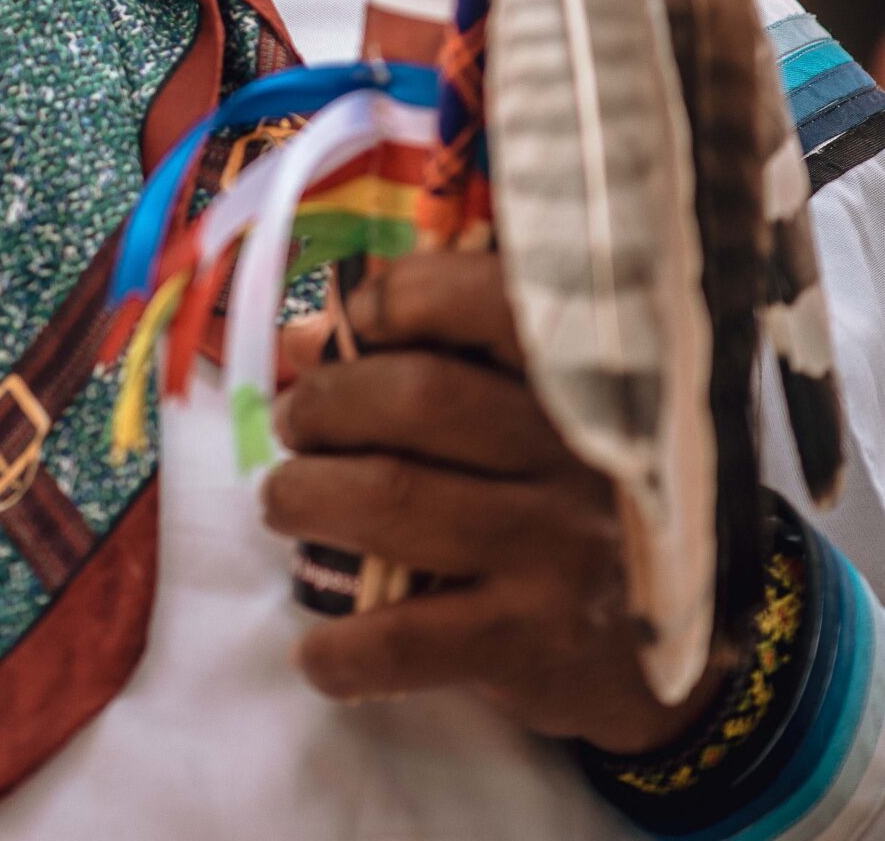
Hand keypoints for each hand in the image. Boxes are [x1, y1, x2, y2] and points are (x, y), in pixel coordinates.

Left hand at [262, 252, 726, 754]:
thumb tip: (299, 339)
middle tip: (295, 425)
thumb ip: (430, 360)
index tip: (350, 323)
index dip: (396, 298)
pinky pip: (407, 639)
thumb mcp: (531, 420)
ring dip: (306, 497)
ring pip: (393, 498)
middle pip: (417, 398)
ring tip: (284, 502)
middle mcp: (578, 454)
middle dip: (326, 405)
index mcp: (583, 380)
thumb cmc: (570, 505)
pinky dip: (340, 647)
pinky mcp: (534, 642)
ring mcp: (558, 549)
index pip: (485, 302)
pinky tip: (316, 650)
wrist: (675, 661)